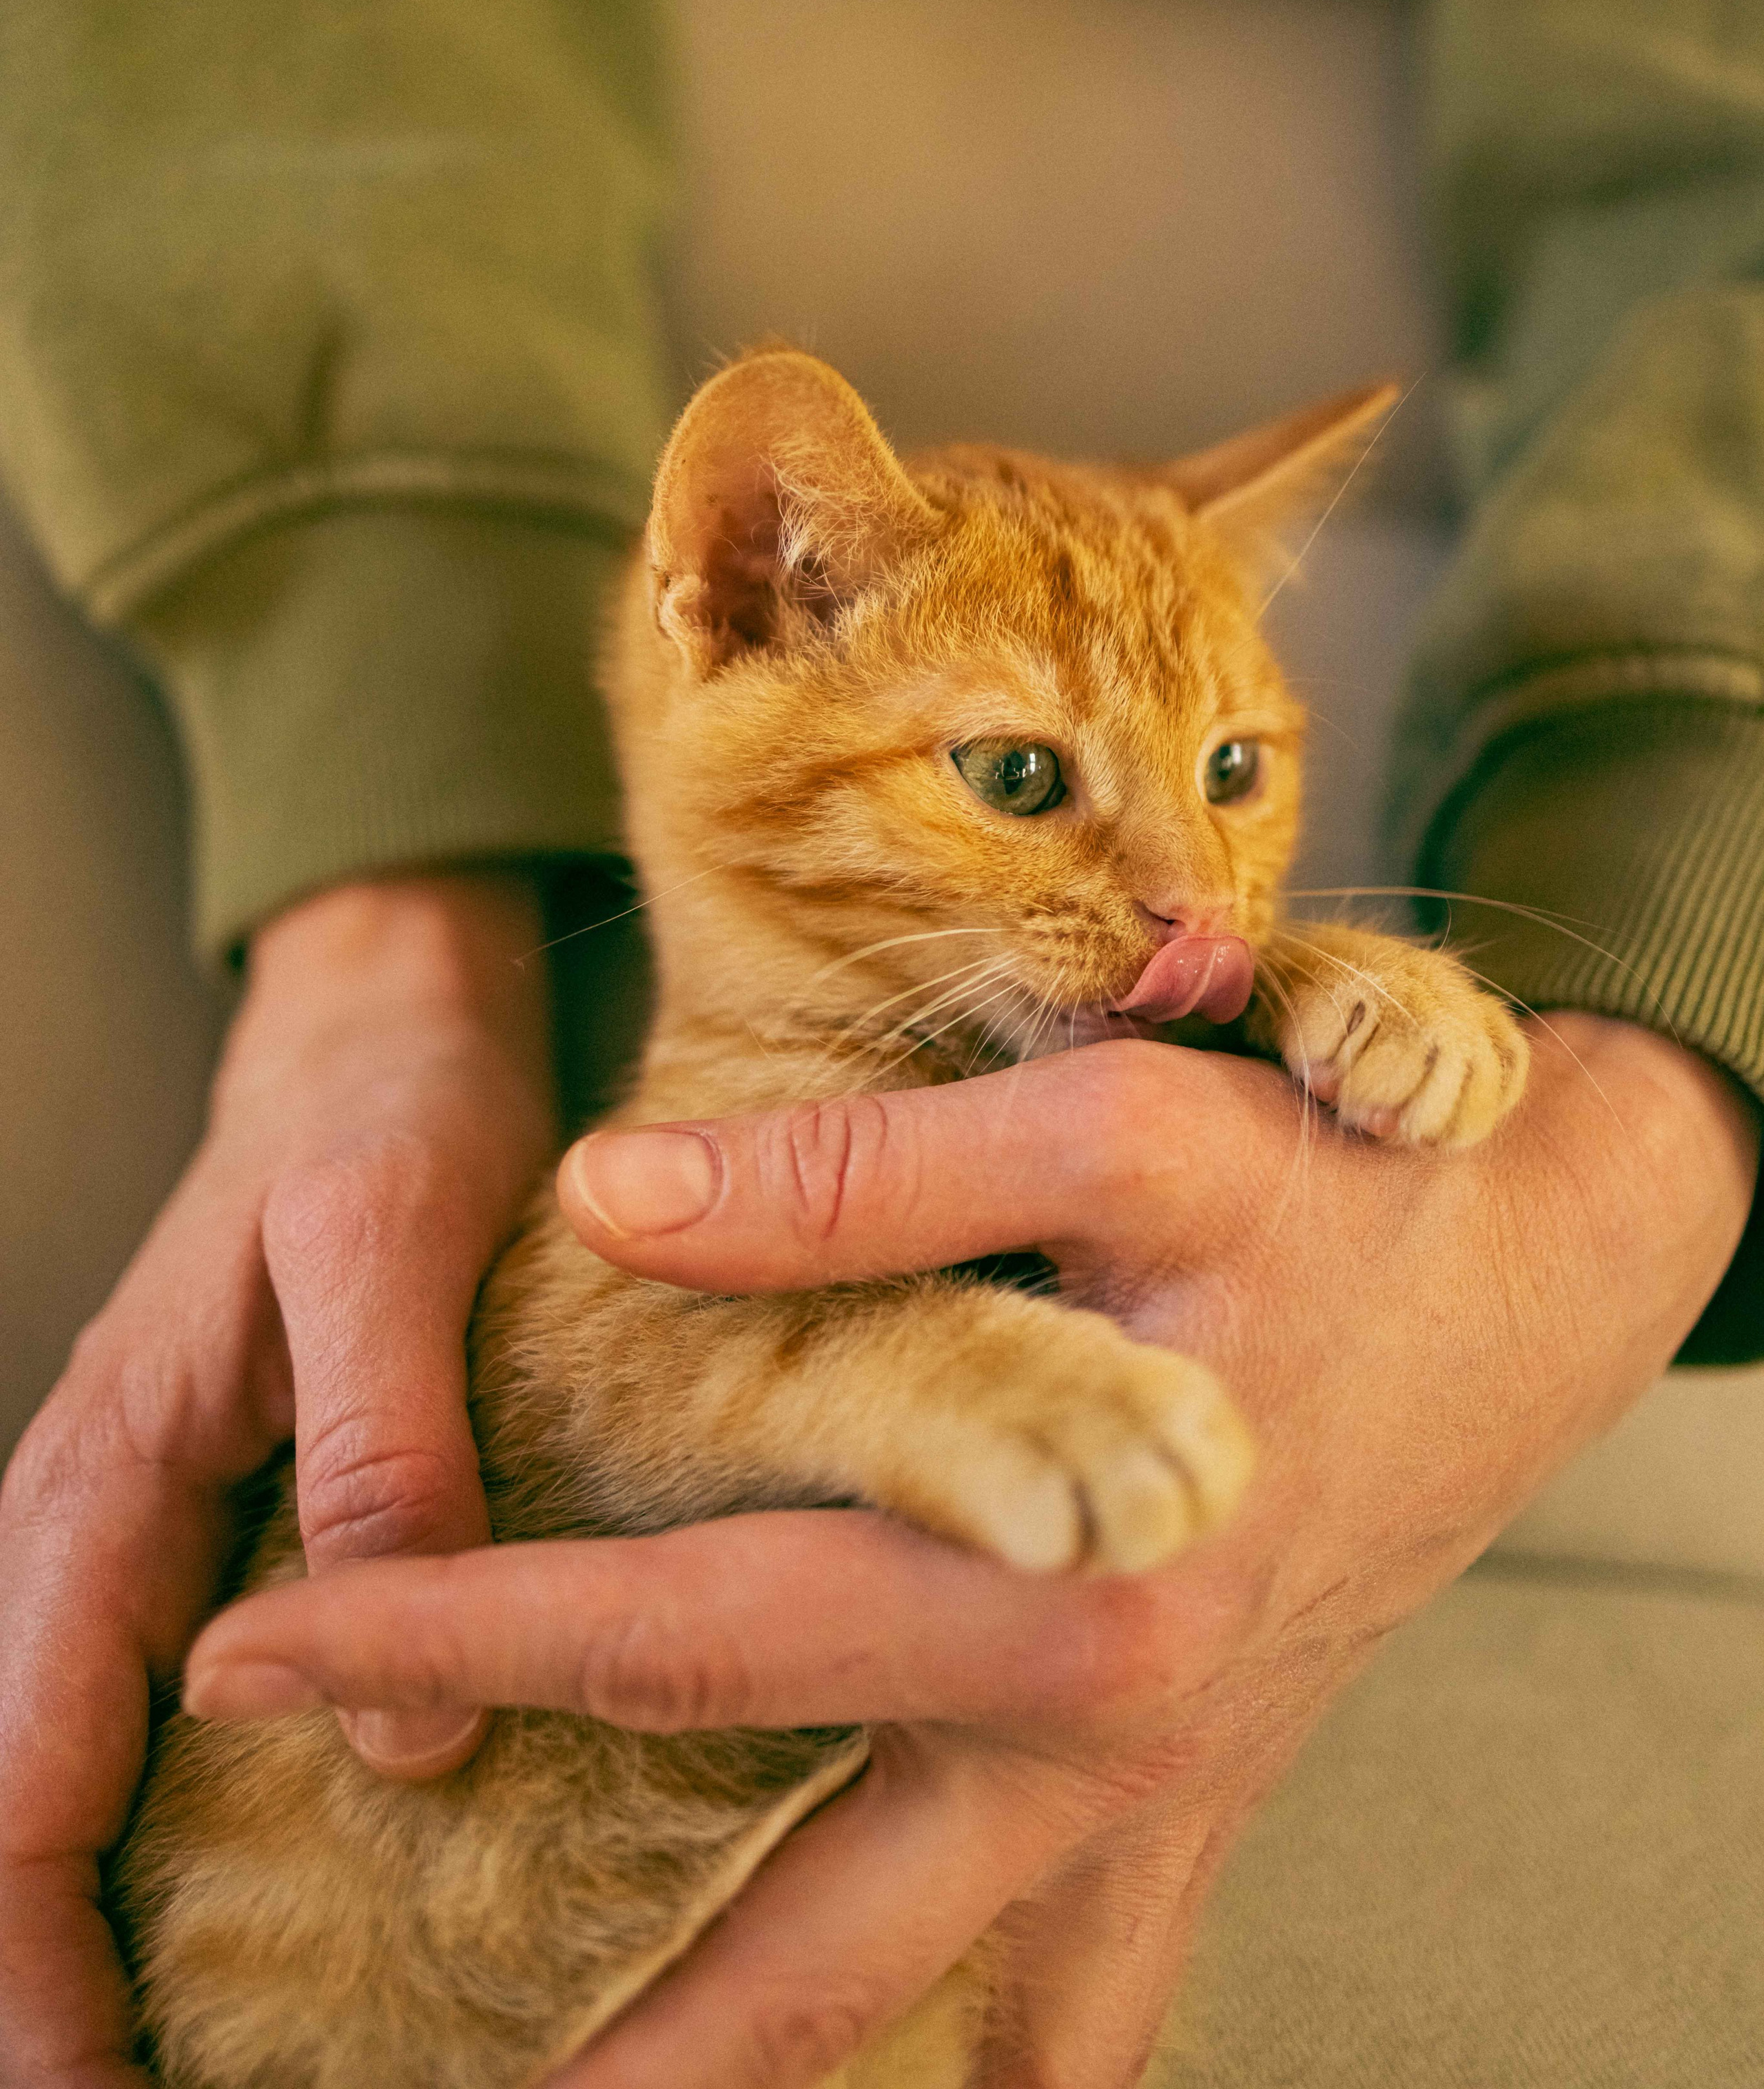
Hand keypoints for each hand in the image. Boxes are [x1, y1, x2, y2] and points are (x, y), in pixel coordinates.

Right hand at [0, 873, 555, 2088]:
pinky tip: (226, 1911)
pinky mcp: (205, 1523)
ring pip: (61, 1770)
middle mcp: (89, 1526)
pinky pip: (136, 1706)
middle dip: (44, 1990)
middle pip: (17, 1804)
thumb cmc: (383, 1113)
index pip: (23, 1779)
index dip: (33, 1970)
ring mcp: (135, 1530)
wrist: (376, 1020)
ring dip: (84, 1930)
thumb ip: (388, 1459)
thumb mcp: (394, 1246)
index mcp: (104, 1480)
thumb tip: (406, 1729)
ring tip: (160, 2067)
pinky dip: (149, 1829)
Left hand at [180, 1016, 1756, 2088]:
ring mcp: (1152, 1802)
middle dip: (572, 2028)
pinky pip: (1095, 2018)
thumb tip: (608, 1202)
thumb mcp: (1110, 1131)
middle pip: (777, 1937)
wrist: (1535, 1269)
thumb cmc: (1331, 1192)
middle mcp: (1088, 1741)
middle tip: (374, 2078)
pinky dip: (995, 2085)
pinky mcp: (1203, 1801)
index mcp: (1046, 1584)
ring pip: (929, 2031)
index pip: (674, 1636)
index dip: (453, 1639)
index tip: (270, 1652)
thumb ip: (853, 1182)